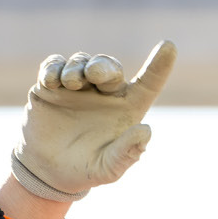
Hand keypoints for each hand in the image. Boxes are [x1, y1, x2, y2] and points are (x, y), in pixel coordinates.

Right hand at [11, 40, 177, 201]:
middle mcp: (104, 92)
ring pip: (81, 61)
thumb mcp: (108, 170)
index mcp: (126, 109)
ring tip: (70, 83)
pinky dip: (53, 68)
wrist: (48, 171)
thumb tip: (145, 131)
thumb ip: (126, 153)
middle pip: (109, 66)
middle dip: (103, 66)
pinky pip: (55, 65)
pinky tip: (52, 82)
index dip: (159, 66)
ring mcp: (78, 86)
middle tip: (92, 73)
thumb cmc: (85, 170)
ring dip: (76, 68)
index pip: (148, 84)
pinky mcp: (52, 85)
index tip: (169, 47)